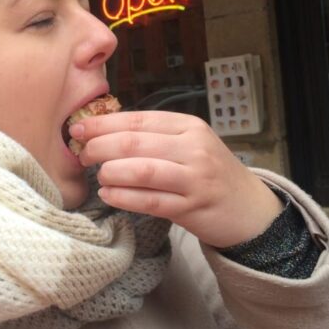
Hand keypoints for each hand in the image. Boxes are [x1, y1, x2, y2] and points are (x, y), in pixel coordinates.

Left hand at [70, 111, 282, 247]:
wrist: (249, 207)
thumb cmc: (209, 172)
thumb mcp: (189, 144)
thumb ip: (154, 136)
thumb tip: (102, 131)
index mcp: (189, 126)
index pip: (138, 120)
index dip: (103, 124)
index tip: (79, 128)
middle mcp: (194, 148)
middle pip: (135, 143)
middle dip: (100, 147)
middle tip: (82, 154)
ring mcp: (195, 179)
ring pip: (141, 170)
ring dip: (111, 171)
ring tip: (97, 174)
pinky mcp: (192, 208)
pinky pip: (150, 201)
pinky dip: (124, 197)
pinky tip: (109, 194)